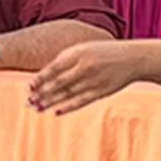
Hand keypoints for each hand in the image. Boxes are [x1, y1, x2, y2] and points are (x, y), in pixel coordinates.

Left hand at [30, 39, 146, 115]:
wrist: (133, 58)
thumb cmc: (103, 52)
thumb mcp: (84, 48)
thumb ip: (66, 59)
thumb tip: (46, 74)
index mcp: (78, 53)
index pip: (54, 68)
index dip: (40, 79)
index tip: (27, 87)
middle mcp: (85, 67)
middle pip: (58, 83)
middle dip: (42, 93)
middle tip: (27, 102)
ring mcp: (94, 80)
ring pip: (68, 94)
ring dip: (51, 102)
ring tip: (37, 109)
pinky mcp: (102, 92)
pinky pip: (82, 101)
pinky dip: (68, 107)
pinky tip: (56, 112)